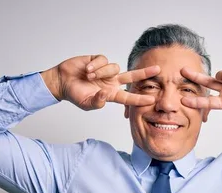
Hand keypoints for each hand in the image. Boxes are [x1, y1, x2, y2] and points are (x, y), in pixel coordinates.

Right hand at [41, 55, 159, 110]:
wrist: (62, 81)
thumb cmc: (75, 95)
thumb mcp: (86, 103)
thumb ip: (96, 102)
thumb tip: (106, 95)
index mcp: (111, 94)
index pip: (128, 96)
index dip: (139, 98)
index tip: (152, 99)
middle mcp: (111, 81)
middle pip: (132, 76)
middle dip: (145, 73)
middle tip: (159, 70)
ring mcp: (106, 71)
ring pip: (114, 67)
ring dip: (102, 72)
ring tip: (88, 77)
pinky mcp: (99, 60)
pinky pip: (103, 60)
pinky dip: (95, 65)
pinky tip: (87, 70)